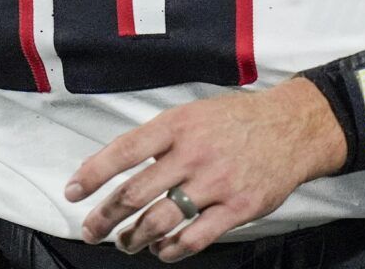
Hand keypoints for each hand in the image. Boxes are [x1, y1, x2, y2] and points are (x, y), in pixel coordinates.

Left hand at [66, 78, 347, 260]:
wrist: (292, 127)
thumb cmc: (237, 120)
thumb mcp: (193, 113)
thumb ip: (158, 138)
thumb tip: (115, 163)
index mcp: (178, 126)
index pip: (123, 152)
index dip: (92, 174)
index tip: (73, 192)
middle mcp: (193, 153)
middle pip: (135, 193)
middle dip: (105, 216)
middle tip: (91, 229)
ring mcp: (216, 182)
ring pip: (160, 220)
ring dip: (134, 238)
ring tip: (126, 243)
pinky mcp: (238, 207)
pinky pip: (195, 238)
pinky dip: (172, 250)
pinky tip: (163, 251)